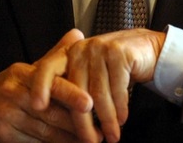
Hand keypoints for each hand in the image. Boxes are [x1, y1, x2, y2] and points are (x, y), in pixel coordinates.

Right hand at [0, 29, 92, 142]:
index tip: (90, 103)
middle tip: (99, 131)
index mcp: (22, 73)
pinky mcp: (2, 135)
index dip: (71, 94)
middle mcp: (13, 92)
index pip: (50, 83)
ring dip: (69, 139)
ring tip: (90, 141)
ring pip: (45, 131)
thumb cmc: (9, 90)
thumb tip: (78, 34)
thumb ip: (54, 56)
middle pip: (51, 112)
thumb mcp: (28, 71)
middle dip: (77, 124)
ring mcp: (6, 115)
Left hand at [31, 28, 165, 142]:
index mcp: (68, 54)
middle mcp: (81, 49)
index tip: (37, 106)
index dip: (40, 86)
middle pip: (76, 92)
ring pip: (99, 95)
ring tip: (112, 137)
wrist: (145, 48)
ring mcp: (100, 49)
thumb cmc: (113, 67)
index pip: (47, 68)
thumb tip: (56, 126)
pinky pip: (117, 89)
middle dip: (83, 123)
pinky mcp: (119, 53)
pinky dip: (120, 108)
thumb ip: (73, 91)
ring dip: (106, 120)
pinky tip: (122, 120)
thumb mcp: (90, 75)